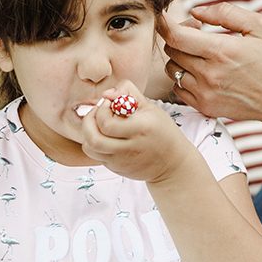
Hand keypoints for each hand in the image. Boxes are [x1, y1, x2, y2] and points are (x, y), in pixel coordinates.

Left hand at [78, 81, 194, 183]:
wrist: (173, 164)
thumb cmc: (162, 132)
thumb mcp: (151, 108)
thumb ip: (129, 93)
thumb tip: (106, 93)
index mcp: (140, 129)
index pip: (106, 123)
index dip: (101, 110)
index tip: (108, 104)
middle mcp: (129, 148)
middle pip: (93, 139)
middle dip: (88, 121)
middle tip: (97, 113)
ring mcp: (121, 161)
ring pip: (90, 149)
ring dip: (88, 133)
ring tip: (98, 125)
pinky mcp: (117, 169)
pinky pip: (96, 156)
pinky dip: (95, 144)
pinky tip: (105, 136)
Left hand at [161, 2, 261, 125]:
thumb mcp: (260, 26)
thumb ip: (226, 13)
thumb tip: (196, 11)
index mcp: (221, 50)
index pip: (175, 35)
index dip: (164, 23)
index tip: (165, 16)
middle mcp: (209, 74)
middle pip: (171, 50)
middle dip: (178, 36)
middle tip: (197, 32)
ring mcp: (205, 93)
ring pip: (172, 69)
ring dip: (180, 57)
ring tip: (201, 52)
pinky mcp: (205, 107)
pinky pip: (178, 88)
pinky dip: (183, 77)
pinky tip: (202, 71)